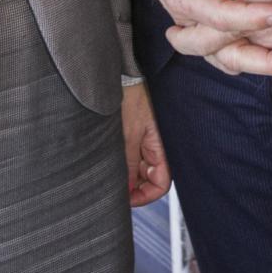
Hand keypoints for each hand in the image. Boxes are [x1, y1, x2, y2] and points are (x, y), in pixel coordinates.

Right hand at [107, 0, 271, 76]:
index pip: (219, 15)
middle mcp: (187, 20)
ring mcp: (196, 28)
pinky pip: (231, 53)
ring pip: (228, 59)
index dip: (250, 16)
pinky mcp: (206, 28)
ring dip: (263, 64)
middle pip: (223, 51)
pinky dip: (256, 57)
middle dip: (262, 58)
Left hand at [121, 82, 171, 206]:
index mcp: (162, 148)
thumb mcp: (127, 135)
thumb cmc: (133, 95)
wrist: (125, 73)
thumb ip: (128, 165)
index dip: (143, 196)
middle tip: (113, 186)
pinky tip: (110, 158)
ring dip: (125, 172)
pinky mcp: (136, 134)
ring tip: (109, 169)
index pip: (160, 185)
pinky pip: (132, 156)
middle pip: (148, 179)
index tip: (125, 199)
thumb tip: (125, 191)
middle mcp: (157, 146)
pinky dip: (122, 161)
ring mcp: (146, 141)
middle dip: (132, 184)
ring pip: (138, 169)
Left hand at [169, 0, 271, 72]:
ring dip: (233, 51)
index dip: (188, 36)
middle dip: (206, 48)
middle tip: (183, 38)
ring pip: (255, 56)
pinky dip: (261, 52)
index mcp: (255, 19)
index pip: (211, 38)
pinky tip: (255, 43)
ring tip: (216, 41)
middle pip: (232, 54)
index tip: (172, 31)